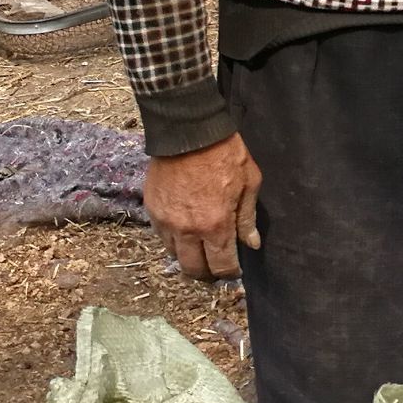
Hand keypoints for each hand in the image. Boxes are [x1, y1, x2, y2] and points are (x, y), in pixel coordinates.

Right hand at [144, 132, 261, 279]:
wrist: (189, 130)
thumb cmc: (225, 153)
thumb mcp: (249, 182)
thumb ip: (248, 218)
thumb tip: (251, 244)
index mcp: (215, 225)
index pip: (221, 266)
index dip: (230, 272)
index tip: (234, 268)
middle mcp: (187, 230)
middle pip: (193, 269)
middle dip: (207, 272)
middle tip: (215, 265)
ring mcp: (166, 221)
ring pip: (174, 255)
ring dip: (188, 256)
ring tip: (199, 248)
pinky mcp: (152, 210)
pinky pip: (161, 236)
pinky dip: (173, 239)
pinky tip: (184, 231)